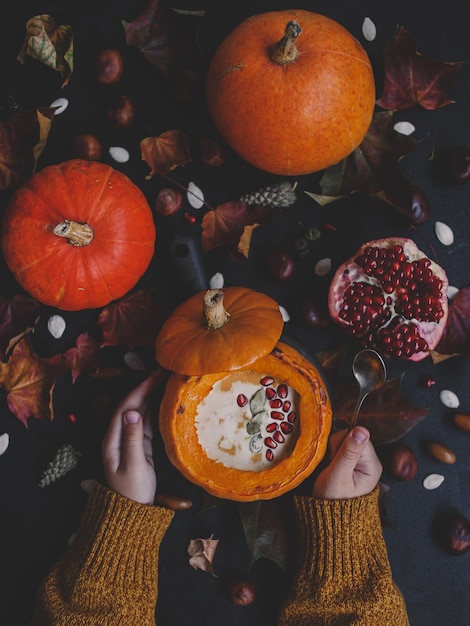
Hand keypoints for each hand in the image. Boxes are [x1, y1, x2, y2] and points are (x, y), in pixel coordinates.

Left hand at [101, 373, 160, 503]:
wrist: (131, 514)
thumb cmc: (132, 493)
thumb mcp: (134, 466)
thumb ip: (133, 439)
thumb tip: (132, 412)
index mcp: (112, 440)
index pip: (125, 407)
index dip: (139, 390)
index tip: (154, 376)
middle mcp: (118, 436)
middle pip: (130, 406)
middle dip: (145, 388)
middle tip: (163, 372)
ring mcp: (128, 440)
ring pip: (139, 412)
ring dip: (150, 396)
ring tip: (165, 381)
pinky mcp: (138, 446)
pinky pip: (145, 422)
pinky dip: (154, 409)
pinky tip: (162, 400)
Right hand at [312, 426, 381, 498]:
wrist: (326, 514)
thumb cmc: (332, 500)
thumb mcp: (338, 475)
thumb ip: (348, 452)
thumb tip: (362, 430)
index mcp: (372, 466)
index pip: (359, 438)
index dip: (343, 444)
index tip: (335, 460)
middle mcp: (370, 461)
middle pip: (352, 436)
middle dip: (337, 447)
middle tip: (332, 465)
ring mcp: (361, 461)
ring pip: (344, 439)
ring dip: (333, 449)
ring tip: (330, 466)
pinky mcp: (352, 460)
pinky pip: (340, 445)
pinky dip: (332, 452)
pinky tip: (330, 464)